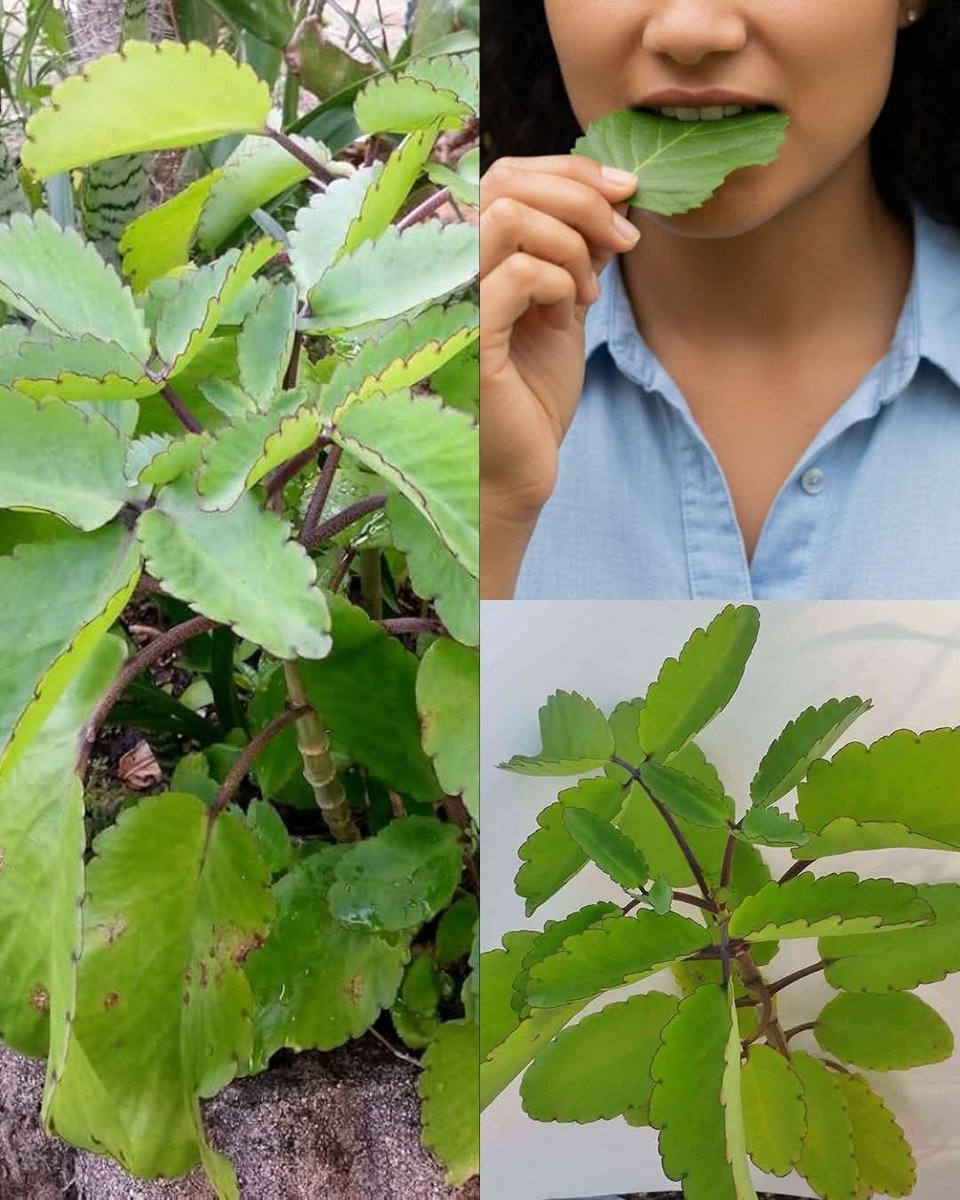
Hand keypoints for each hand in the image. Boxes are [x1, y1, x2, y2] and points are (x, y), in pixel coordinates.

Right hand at [480, 154, 639, 594]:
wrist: (521, 468)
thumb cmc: (533, 394)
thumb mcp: (563, 306)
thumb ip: (575, 249)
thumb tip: (612, 194)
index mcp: (469, 256)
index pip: (506, 174)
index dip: (571, 170)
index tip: (626, 192)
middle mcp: (448, 270)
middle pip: (505, 181)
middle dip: (581, 199)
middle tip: (624, 240)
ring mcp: (452, 302)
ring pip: (505, 215)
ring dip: (568, 242)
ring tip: (589, 292)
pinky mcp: (467, 339)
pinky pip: (517, 275)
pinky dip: (557, 284)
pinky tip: (566, 318)